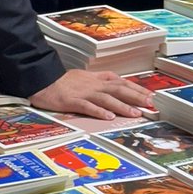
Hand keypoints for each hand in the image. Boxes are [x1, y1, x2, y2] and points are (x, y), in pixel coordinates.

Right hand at [31, 69, 153, 119]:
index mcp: (97, 79)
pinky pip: (88, 106)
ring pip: (106, 98)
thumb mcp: (86, 76)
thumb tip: (117, 81)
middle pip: (118, 89)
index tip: (150, 95)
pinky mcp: (72, 101)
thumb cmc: (64, 81)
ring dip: (122, 105)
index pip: (121, 82)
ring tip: (135, 113)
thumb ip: (101, 79)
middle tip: (150, 104)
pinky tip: (109, 117)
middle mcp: (93, 85)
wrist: (42, 80)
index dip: (136, 89)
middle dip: (136, 96)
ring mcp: (84, 92)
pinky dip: (99, 111)